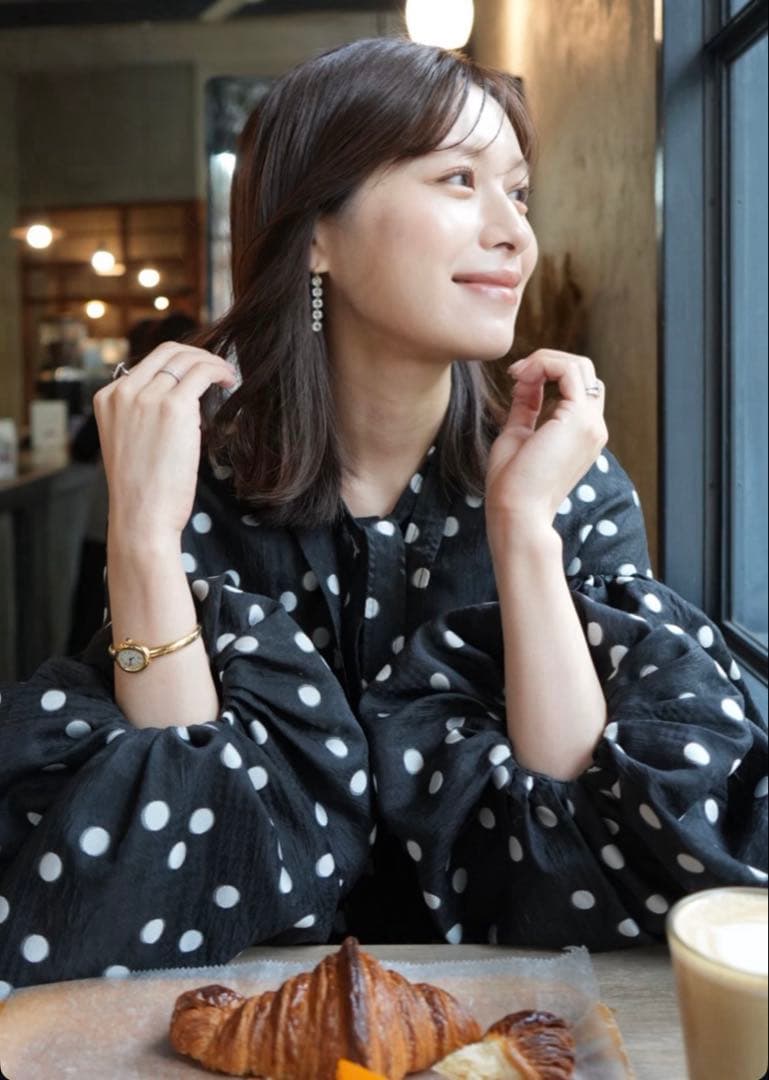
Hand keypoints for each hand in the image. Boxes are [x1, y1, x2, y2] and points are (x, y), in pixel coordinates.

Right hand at [93, 341, 237, 542]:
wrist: (141, 516)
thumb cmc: (142, 490)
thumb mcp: (129, 442)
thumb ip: (142, 415)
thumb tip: (178, 398)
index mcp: (107, 398)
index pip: (147, 363)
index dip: (178, 362)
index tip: (197, 372)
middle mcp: (123, 392)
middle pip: (167, 352)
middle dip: (197, 354)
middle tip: (217, 369)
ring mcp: (147, 397)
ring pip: (187, 360)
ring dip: (212, 363)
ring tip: (228, 377)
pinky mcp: (173, 407)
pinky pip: (202, 373)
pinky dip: (219, 371)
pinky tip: (230, 383)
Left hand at [484, 349, 607, 527]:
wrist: (516, 513)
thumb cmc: (512, 485)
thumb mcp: (518, 435)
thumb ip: (526, 407)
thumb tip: (525, 381)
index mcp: (581, 434)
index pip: (576, 387)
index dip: (546, 373)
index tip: (515, 380)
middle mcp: (593, 427)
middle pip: (583, 371)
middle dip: (548, 361)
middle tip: (516, 373)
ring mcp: (591, 424)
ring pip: (580, 366)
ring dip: (545, 360)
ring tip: (518, 373)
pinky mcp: (579, 420)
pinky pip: (570, 371)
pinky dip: (544, 364)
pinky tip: (522, 376)